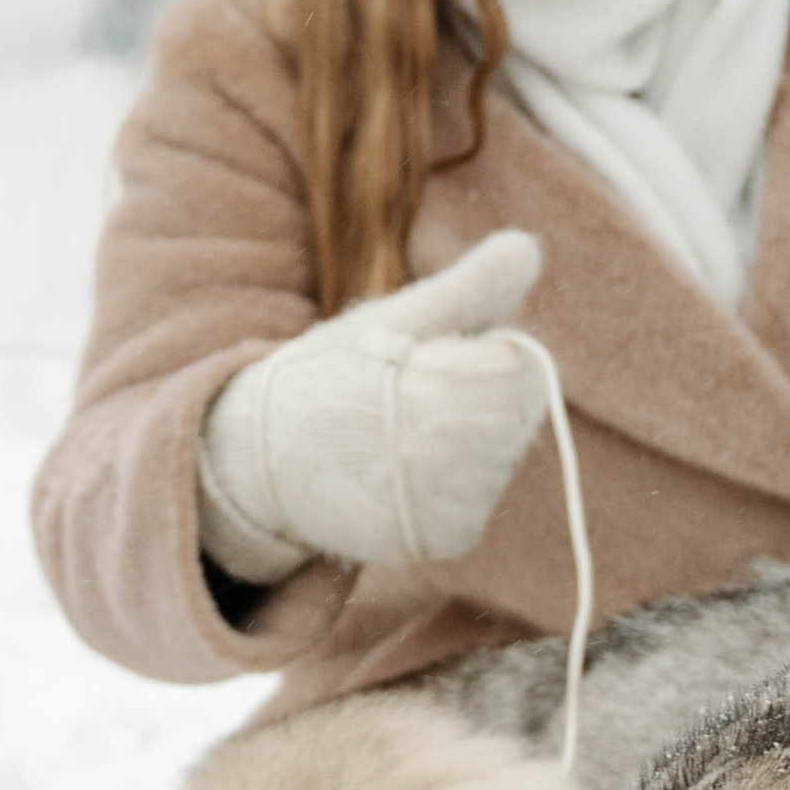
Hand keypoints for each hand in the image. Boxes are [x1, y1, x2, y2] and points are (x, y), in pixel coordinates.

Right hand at [197, 231, 550, 583]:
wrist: (261, 462)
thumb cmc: (334, 374)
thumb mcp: (396, 316)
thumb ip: (470, 285)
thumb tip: (529, 247)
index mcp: (436, 393)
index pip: (525, 367)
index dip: (487, 352)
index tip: (435, 355)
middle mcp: (444, 464)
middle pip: (521, 413)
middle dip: (481, 393)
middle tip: (418, 392)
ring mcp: (445, 509)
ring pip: (504, 459)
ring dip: (471, 440)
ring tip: (404, 432)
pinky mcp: (445, 541)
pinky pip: (481, 502)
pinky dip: (455, 484)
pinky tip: (407, 470)